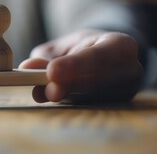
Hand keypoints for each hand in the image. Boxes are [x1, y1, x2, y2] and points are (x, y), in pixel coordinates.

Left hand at [19, 30, 142, 102]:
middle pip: (96, 82)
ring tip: (42, 91)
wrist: (104, 59)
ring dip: (64, 96)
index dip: (75, 65)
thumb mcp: (64, 46)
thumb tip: (27, 67)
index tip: (52, 72)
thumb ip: (46, 57)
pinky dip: (66, 103)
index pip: (100, 56)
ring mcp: (125, 94)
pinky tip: (49, 96)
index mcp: (121, 46)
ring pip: (89, 98)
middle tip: (46, 89)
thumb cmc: (82, 48)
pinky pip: (87, 108)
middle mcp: (129, 71)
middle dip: (68, 87)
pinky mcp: (114, 110)